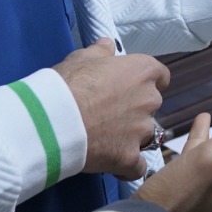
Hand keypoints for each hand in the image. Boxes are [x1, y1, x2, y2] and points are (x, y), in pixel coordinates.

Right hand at [52, 38, 169, 179]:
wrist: (51, 119)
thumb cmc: (66, 84)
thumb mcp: (81, 58)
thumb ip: (100, 52)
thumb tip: (107, 45)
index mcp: (142, 71)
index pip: (160, 76)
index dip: (147, 82)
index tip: (132, 87)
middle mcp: (149, 100)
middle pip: (150, 106)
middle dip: (134, 110)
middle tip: (108, 114)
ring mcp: (141, 130)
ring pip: (144, 135)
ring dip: (129, 137)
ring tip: (103, 139)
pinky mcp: (129, 157)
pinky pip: (137, 166)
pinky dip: (127, 166)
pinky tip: (112, 164)